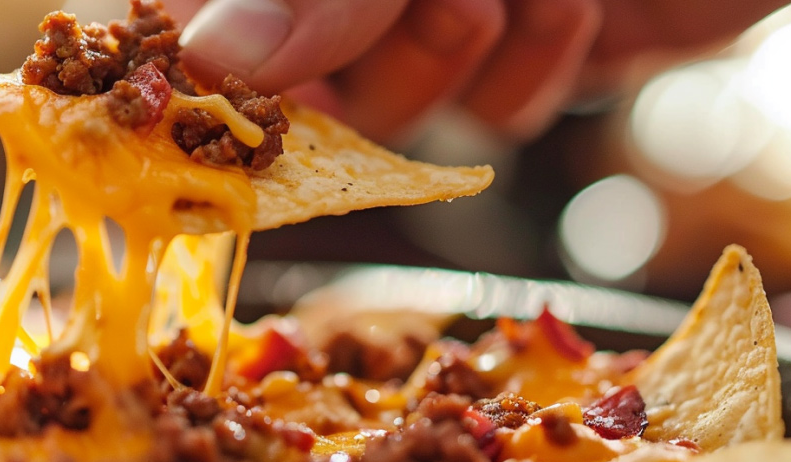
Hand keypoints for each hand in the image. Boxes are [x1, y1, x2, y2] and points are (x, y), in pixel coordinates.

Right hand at [167, 0, 789, 142]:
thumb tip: (211, 59)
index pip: (210, 2)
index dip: (211, 55)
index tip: (212, 95)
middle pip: (287, 74)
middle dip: (371, 43)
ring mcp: (438, 13)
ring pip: (389, 109)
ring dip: (466, 50)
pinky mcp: (522, 58)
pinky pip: (490, 120)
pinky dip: (539, 72)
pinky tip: (579, 9)